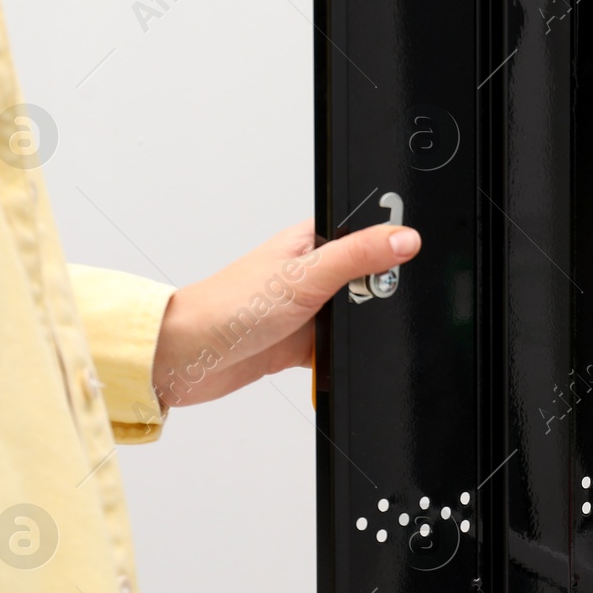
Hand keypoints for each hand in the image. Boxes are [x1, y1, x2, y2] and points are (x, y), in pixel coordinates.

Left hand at [151, 218, 419, 407]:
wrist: (187, 358)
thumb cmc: (227, 307)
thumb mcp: (306, 276)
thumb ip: (359, 255)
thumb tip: (404, 238)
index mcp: (312, 242)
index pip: (368, 233)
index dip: (389, 247)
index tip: (399, 266)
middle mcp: (313, 273)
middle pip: (370, 280)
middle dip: (376, 298)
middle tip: (361, 307)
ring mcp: (309, 309)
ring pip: (358, 318)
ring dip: (356, 330)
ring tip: (338, 332)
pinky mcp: (305, 342)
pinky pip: (341, 349)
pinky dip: (342, 357)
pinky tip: (331, 357)